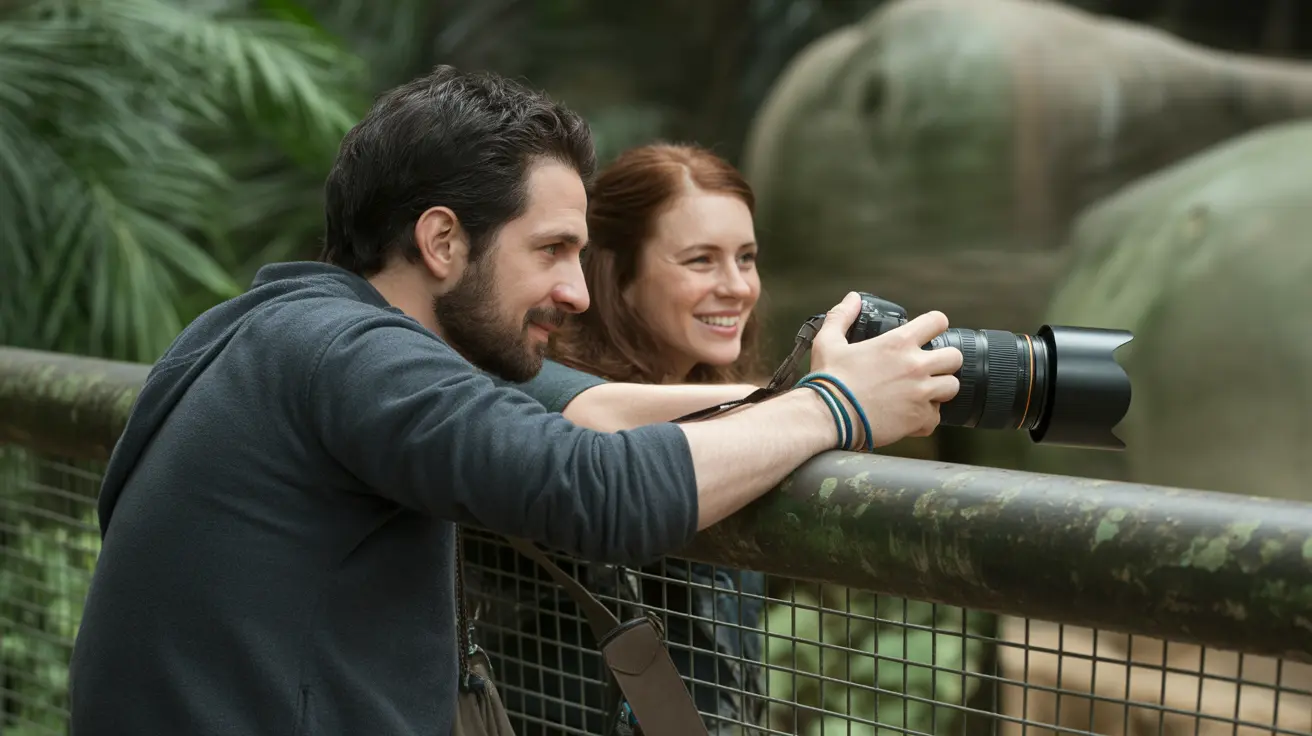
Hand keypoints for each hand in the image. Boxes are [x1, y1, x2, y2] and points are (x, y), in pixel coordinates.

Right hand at [808, 292, 962, 448]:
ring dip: (939, 389)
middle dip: (945, 361)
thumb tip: (852, 298)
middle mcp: (915, 366)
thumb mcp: (828, 342)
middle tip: (929, 367)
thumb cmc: (829, 380)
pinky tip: (910, 417)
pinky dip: (926, 418)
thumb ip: (841, 316)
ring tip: (922, 393)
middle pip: (954, 357)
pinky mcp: (919, 419)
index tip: (930, 332)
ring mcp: (921, 393)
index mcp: (898, 343)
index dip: (936, 324)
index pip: (937, 322)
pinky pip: (936, 418)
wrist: (828, 418)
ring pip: (951, 387)